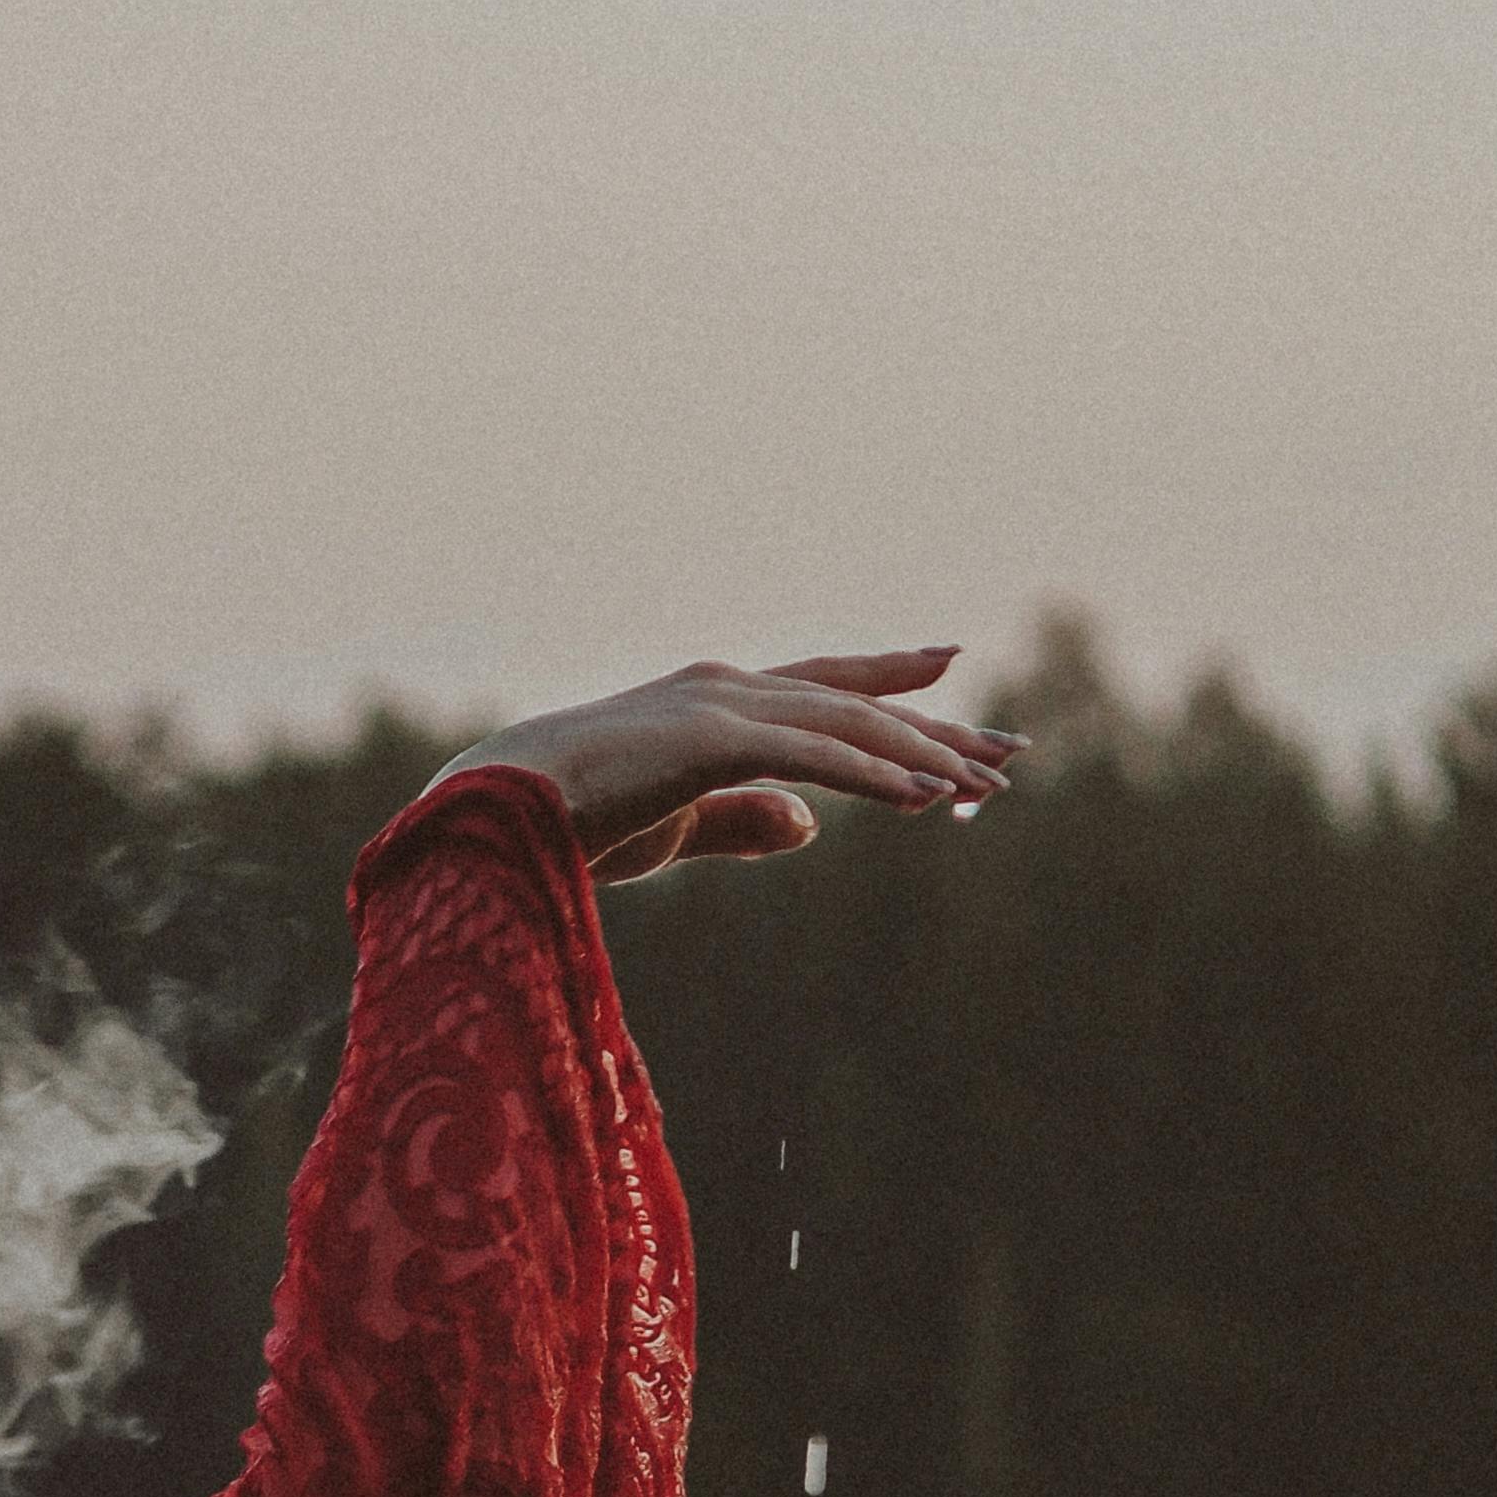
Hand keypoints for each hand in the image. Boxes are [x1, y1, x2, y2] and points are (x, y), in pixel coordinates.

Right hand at [444, 650, 1020, 881]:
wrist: (491, 811)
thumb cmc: (565, 822)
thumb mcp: (676, 825)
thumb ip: (741, 821)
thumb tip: (808, 826)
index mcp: (714, 702)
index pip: (822, 687)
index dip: (889, 681)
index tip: (950, 670)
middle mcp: (726, 688)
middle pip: (853, 704)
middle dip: (933, 727)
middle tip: (1006, 753)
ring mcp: (718, 707)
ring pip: (845, 726)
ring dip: (919, 756)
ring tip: (982, 786)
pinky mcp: (709, 741)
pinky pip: (810, 757)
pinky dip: (870, 775)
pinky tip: (923, 796)